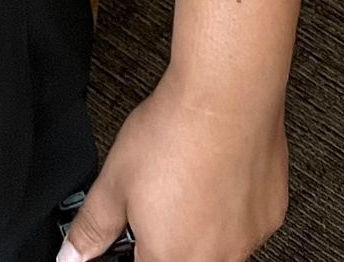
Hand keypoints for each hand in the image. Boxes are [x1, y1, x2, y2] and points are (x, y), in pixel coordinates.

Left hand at [59, 76, 289, 260]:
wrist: (226, 98)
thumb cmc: (173, 134)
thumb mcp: (114, 178)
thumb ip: (93, 226)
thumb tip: (73, 254)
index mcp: (170, 257)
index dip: (136, 247)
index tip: (137, 229)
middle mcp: (214, 259)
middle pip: (183, 258)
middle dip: (168, 235)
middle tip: (161, 196)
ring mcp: (248, 241)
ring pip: (217, 246)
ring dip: (200, 224)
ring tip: (188, 178)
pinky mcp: (270, 217)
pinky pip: (246, 224)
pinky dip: (231, 207)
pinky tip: (219, 174)